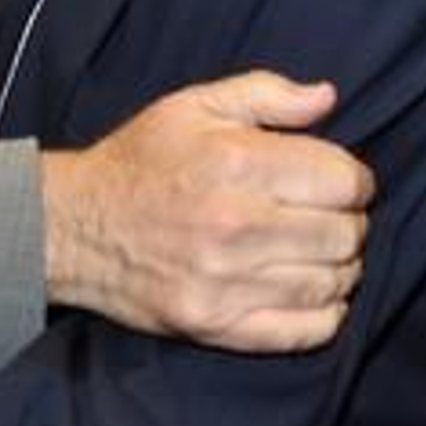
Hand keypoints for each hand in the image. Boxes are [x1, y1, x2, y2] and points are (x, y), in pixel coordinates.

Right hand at [41, 71, 372, 352]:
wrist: (73, 226)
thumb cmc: (140, 161)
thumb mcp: (191, 106)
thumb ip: (263, 94)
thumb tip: (327, 97)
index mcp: (233, 162)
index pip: (343, 179)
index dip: (352, 178)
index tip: (334, 180)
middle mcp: (234, 224)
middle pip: (345, 234)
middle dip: (347, 221)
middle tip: (322, 215)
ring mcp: (226, 282)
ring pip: (334, 283)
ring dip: (337, 266)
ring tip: (310, 250)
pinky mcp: (217, 326)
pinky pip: (308, 332)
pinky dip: (324, 313)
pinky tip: (306, 289)